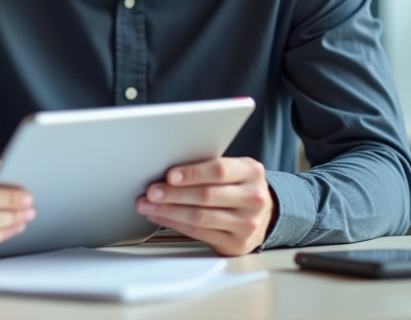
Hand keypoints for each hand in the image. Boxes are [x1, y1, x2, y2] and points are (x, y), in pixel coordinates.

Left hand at [136, 157, 273, 255]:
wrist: (262, 215)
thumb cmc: (238, 186)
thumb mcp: (233, 170)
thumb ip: (208, 168)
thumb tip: (167, 171)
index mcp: (251, 172)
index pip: (219, 171)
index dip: (192, 174)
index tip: (169, 176)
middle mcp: (253, 198)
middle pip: (207, 196)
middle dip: (174, 194)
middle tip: (151, 192)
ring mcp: (246, 224)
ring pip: (200, 217)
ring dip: (168, 211)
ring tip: (148, 205)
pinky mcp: (236, 243)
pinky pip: (199, 233)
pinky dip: (175, 224)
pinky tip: (160, 216)